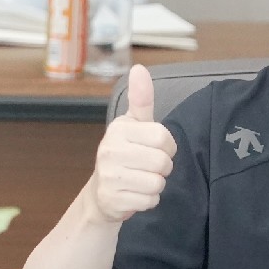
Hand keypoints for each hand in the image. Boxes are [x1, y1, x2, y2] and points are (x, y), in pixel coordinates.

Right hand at [89, 64, 177, 221]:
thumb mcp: (133, 125)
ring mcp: (110, 176)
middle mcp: (110, 150)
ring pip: (158, 183)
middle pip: (163, 162)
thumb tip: (139, 68)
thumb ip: (141, 99)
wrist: (101, 193)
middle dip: (162, 168)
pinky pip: (149, 201)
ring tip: (141, 179)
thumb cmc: (124, 154)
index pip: (163, 138)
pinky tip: (135, 194)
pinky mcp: (113, 199)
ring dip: (155, 185)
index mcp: (119, 129)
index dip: (167, 147)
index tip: (154, 148)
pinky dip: (148, 201)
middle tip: (147, 167)